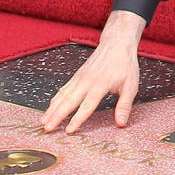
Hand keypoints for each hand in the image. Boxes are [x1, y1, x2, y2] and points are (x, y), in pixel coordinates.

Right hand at [43, 11, 145, 132]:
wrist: (116, 44)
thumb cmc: (125, 65)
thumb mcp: (131, 86)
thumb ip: (124, 105)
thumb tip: (121, 123)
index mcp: (100, 85)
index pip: (87, 106)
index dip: (77, 119)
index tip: (68, 131)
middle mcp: (87, 81)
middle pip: (69, 101)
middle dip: (57, 116)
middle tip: (47, 128)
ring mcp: (80, 77)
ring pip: (62, 95)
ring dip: (52, 109)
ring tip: (43, 121)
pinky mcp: (77, 75)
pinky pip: (64, 88)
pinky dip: (55, 99)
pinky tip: (50, 107)